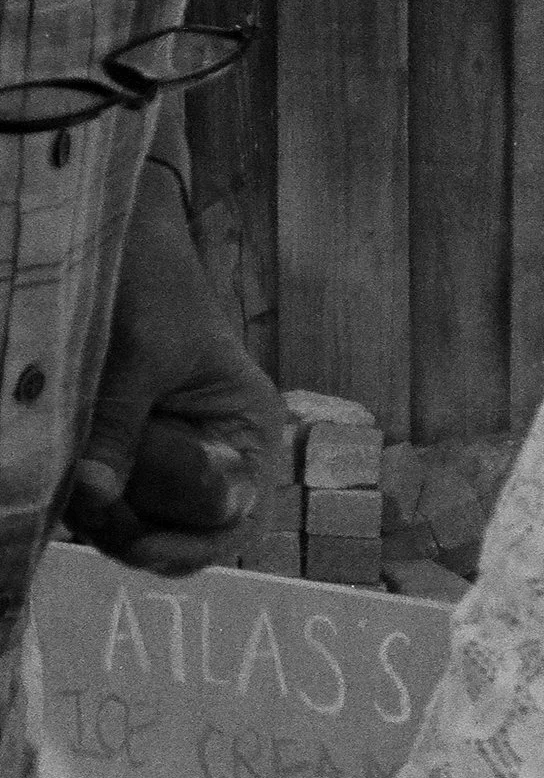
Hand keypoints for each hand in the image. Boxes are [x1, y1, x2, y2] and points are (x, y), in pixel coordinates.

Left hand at [62, 163, 283, 574]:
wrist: (113, 240)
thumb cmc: (150, 287)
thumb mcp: (138, 356)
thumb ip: (119, 427)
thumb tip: (95, 495)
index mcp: (247, 432)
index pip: (233, 513)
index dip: (190, 537)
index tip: (134, 535)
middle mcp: (215, 457)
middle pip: (188, 536)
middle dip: (138, 534)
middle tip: (90, 508)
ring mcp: (167, 461)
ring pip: (140, 528)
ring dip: (101, 521)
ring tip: (70, 479)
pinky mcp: (122, 457)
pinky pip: (107, 506)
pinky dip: (82, 504)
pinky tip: (62, 475)